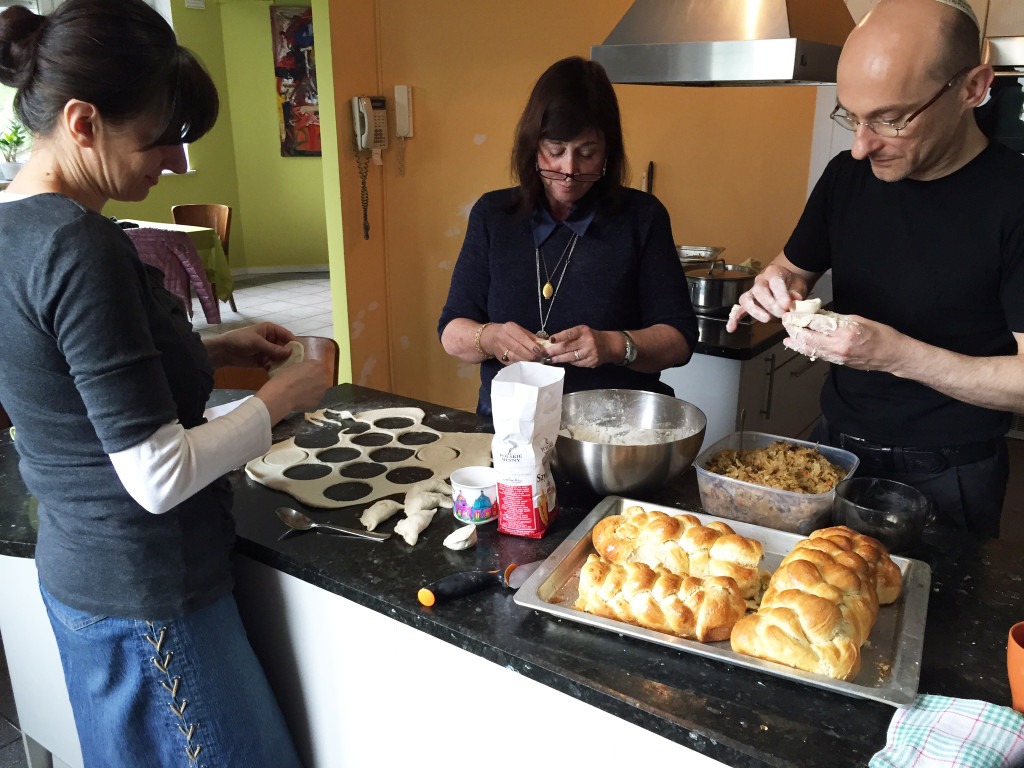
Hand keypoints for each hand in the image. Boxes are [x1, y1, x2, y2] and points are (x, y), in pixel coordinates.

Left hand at [206, 323, 296, 368]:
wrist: (224, 351)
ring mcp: (267, 351)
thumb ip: (273, 348)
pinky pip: (273, 364)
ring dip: (282, 362)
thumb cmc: (240, 340)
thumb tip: (290, 352)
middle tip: (294, 363)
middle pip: (285, 347)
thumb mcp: (257, 342)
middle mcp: (271, 340)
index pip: (286, 335)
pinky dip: (275, 368)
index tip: (300, 352)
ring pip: (280, 357)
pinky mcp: (263, 361)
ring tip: (286, 369)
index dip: (293, 342)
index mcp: (270, 330)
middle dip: (288, 354)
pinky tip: (277, 372)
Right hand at [255, 359, 328, 423]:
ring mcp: (322, 390)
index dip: (310, 371)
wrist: (283, 394)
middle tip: (303, 383)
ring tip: (302, 392)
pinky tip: (301, 399)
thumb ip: (303, 368)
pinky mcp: (318, 401)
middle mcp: (323, 377)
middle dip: (314, 380)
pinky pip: (315, 398)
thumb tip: (304, 372)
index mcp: (316, 365)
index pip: (317, 366)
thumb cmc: (285, 378)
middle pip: (320, 377)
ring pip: (319, 388)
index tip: (304, 374)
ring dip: (313, 389)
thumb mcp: (294, 366)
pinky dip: (310, 399)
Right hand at [484, 322, 545, 364]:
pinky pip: (511, 363)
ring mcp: (500, 349)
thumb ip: (530, 336)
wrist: (490, 337)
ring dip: (526, 361)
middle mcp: (503, 337)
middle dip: (530, 355)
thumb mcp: (518, 329)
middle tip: (540, 359)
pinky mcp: (500, 358)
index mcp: (509, 329)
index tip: (540, 351)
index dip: (531, 345)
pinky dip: (520, 365)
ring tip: (535, 363)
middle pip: (517, 348)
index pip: (521, 337)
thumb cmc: (508, 332)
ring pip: (514, 357)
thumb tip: (543, 343)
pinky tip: (527, 365)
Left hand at [544, 326, 611, 367]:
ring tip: (550, 360)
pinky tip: (563, 361)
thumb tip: (551, 342)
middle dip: (554, 351)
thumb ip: (570, 336)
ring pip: (571, 357)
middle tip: (544, 354)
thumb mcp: (582, 332)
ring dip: (559, 359)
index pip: (570, 333)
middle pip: (568, 347)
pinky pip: (577, 363)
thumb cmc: (591, 337)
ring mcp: (590, 353)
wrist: (609, 346)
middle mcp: (587, 341)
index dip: (560, 337)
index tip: (550, 340)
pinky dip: (569, 362)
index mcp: (584, 331)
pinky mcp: (591, 362)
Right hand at [726, 265, 806, 331]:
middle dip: (770, 304)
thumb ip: (797, 294)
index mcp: (773, 272)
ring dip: (755, 311)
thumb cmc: (792, 285)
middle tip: (782, 313)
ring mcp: (752, 292)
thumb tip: (794, 302)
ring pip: (746, 299)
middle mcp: (760, 280)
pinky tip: (731, 328)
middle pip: (759, 290)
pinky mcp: (748, 304)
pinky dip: (734, 319)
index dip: (780, 294)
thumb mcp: (799, 286)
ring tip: (767, 319)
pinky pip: (738, 310)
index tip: (788, 304)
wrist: (787, 284)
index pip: (774, 281)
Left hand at [782, 314, 899, 370]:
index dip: (800, 318)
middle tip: (786, 322)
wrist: (893, 355)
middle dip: (794, 330)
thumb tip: (818, 315)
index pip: (815, 324)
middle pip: (808, 339)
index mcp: (845, 332)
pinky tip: (799, 345)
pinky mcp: (838, 362)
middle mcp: (839, 346)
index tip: (791, 313)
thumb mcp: (858, 319)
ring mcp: (838, 356)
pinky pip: (818, 355)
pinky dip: (806, 349)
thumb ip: (836, 318)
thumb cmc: (881, 334)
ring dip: (796, 342)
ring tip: (788, 335)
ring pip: (810, 350)